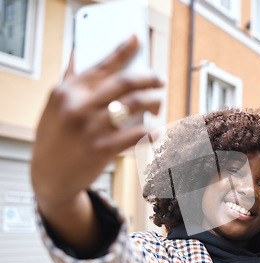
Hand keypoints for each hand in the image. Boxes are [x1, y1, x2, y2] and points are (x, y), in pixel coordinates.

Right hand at [31, 35, 163, 204]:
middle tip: (159, 80)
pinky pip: (137, 134)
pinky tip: (157, 131)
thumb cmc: (55, 137)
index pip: (101, 64)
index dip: (123, 50)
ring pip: (136, 105)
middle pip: (126, 82)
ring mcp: (91, 128)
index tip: (137, 39)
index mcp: (68, 91)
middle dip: (149, 77)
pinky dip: (152, 131)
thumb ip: (70, 79)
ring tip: (157, 104)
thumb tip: (79, 51)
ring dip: (154, 102)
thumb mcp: (55, 105)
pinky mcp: (102, 149)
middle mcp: (79, 106)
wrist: (49, 175)